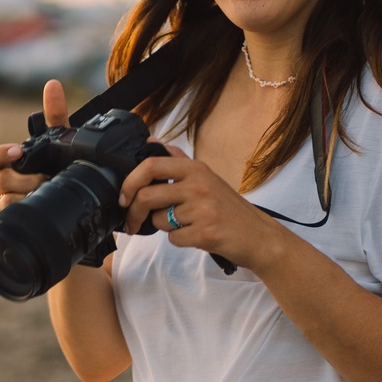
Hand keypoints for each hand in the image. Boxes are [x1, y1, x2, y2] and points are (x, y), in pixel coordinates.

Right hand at [0, 79, 68, 210]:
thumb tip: (53, 84)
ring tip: (48, 190)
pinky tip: (42, 205)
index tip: (18, 151)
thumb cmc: (59, 168)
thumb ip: (55, 114)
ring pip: (4, 200)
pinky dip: (28, 208)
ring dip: (28, 193)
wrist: (72, 203)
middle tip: (46, 177)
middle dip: (25, 178)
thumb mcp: (60, 142)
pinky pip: (12, 215)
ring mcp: (6, 202)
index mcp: (6, 163)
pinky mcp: (14, 219)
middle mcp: (1, 183)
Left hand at [119, 146, 291, 273]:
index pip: (151, 165)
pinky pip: (174, 239)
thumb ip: (177, 161)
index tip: (124, 195)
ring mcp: (202, 209)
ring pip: (160, 221)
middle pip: (147, 196)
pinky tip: (196, 235)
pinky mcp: (205, 232)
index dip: (130, 181)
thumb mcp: (205, 177)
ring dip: (165, 227)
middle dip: (133, 212)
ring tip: (186, 224)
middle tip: (131, 223)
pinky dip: (180, 241)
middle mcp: (198, 185)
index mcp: (195, 169)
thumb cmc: (228, 207)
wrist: (257, 235)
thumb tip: (150, 141)